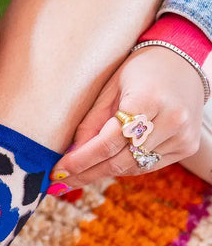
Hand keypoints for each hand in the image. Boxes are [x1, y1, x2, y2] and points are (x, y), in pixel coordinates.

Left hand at [50, 44, 205, 189]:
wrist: (182, 63)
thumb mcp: (109, 89)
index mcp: (149, 99)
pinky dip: (124, 167)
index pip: (108, 142)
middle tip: (61, 182)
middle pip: (120, 160)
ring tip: (77, 177)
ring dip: (103, 172)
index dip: (80, 161)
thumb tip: (70, 156)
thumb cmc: (139, 71)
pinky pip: (147, 165)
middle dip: (87, 173)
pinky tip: (104, 167)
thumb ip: (91, 123)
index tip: (58, 172)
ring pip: (133, 167)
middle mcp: (172, 120)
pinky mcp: (188, 146)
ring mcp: (183, 136)